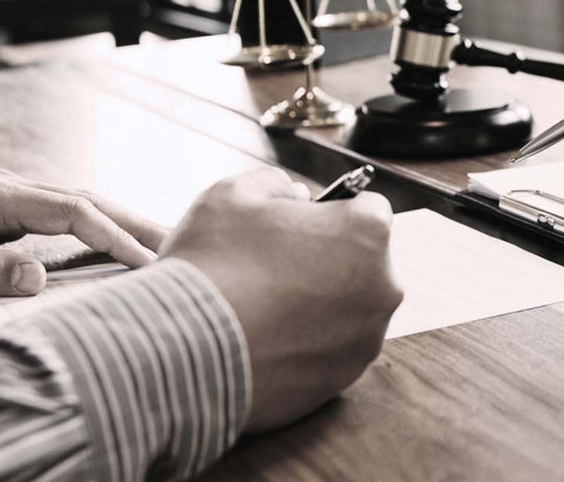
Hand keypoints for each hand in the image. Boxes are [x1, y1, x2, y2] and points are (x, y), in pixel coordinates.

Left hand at [0, 171, 162, 295]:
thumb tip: (41, 279)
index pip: (72, 211)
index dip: (115, 237)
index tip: (148, 263)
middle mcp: (6, 189)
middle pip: (88, 199)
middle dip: (136, 222)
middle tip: (183, 244)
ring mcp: (4, 196)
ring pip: (78, 204)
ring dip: (121, 223)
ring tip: (162, 245)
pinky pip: (60, 215)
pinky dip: (95, 227)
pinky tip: (111, 244)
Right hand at [158, 167, 401, 431]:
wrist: (182, 352)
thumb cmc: (211, 263)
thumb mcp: (233, 194)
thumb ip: (275, 183)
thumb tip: (296, 195)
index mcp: (367, 233)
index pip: (367, 209)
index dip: (331, 212)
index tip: (300, 224)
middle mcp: (382, 287)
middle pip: (361, 262)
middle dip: (328, 259)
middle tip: (274, 266)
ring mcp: (365, 339)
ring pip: (348, 310)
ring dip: (318, 304)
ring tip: (263, 306)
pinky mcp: (342, 380)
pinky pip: (328, 351)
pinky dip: (305, 344)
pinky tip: (263, 340)